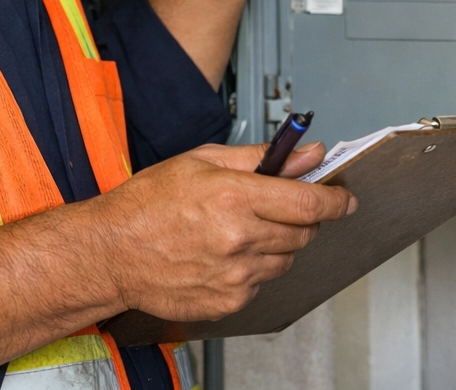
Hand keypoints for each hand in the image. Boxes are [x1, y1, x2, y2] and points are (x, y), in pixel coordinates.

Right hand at [87, 141, 354, 319]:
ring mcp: (234, 275)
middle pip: (303, 233)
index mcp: (235, 196)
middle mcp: (238, 238)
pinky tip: (222, 255)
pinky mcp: (227, 301)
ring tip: (236, 232)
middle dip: (300, 219)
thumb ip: (263, 158)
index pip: (310, 203)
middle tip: (273, 209)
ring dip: (275, 244)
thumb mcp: (204, 160)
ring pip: (285, 259)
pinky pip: (261, 283)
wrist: (110, 252)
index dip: (335, 201)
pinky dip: (252, 269)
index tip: (344, 199)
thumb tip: (308, 153)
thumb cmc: (149, 203)